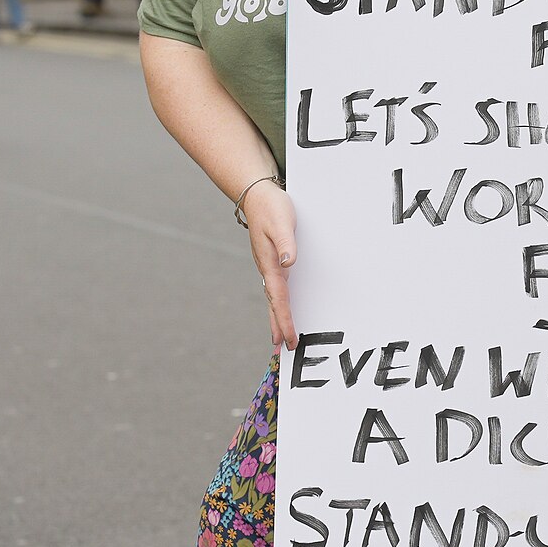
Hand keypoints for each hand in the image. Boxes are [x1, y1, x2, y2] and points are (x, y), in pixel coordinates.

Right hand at [243, 182, 298, 349]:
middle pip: (273, 304)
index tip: (289, 338)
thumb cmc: (272, 208)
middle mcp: (268, 269)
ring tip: (281, 340)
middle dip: (279, 327)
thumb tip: (288, 263)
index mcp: (270, 264)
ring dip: (277, 318)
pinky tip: (282, 309)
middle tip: (285, 350)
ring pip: (274, 298)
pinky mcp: (273, 262)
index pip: (278, 298)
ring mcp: (269, 266)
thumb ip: (285, 243)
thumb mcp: (281, 222)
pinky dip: (279, 304)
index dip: (284, 319)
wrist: (258, 196)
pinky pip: (277, 289)